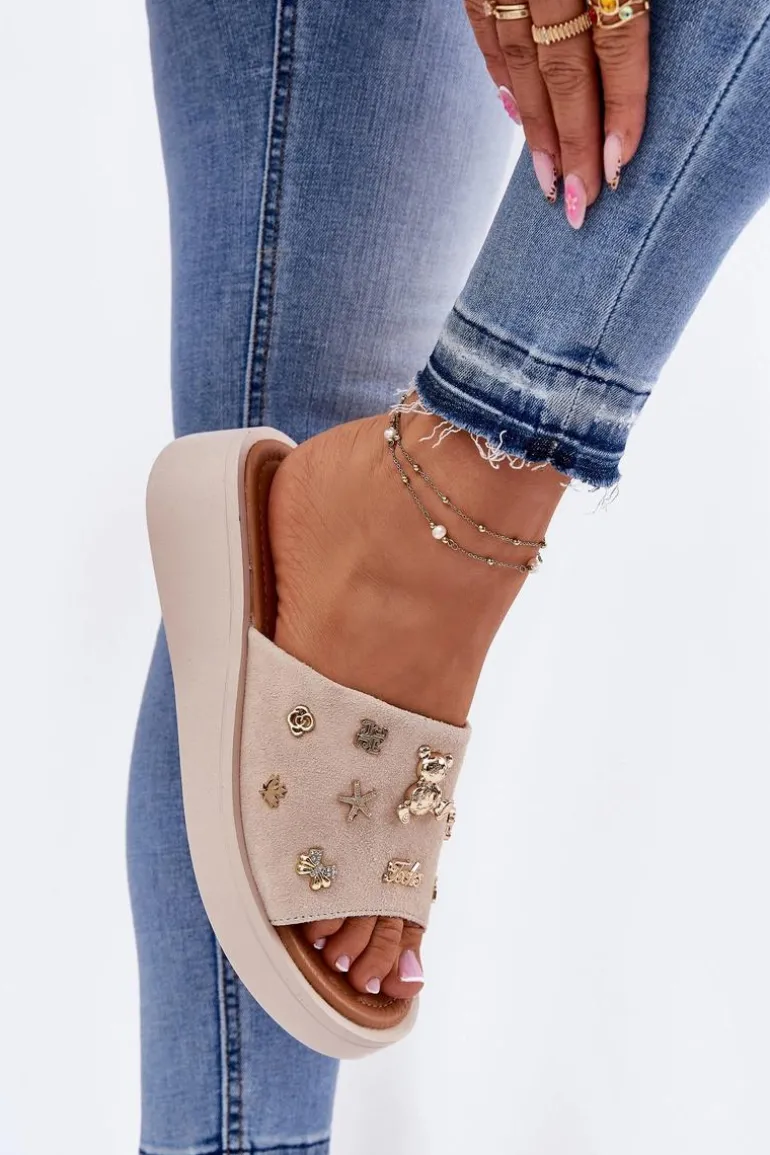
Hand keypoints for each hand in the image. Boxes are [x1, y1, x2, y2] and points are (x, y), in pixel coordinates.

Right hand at [466, 0, 649, 227]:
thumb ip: (635, 10)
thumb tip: (637, 85)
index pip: (617, 46)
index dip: (620, 109)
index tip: (616, 166)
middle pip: (565, 72)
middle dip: (572, 143)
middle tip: (578, 200)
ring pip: (521, 63)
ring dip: (535, 129)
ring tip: (548, 180)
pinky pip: (486, 32)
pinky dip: (502, 78)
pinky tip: (514, 116)